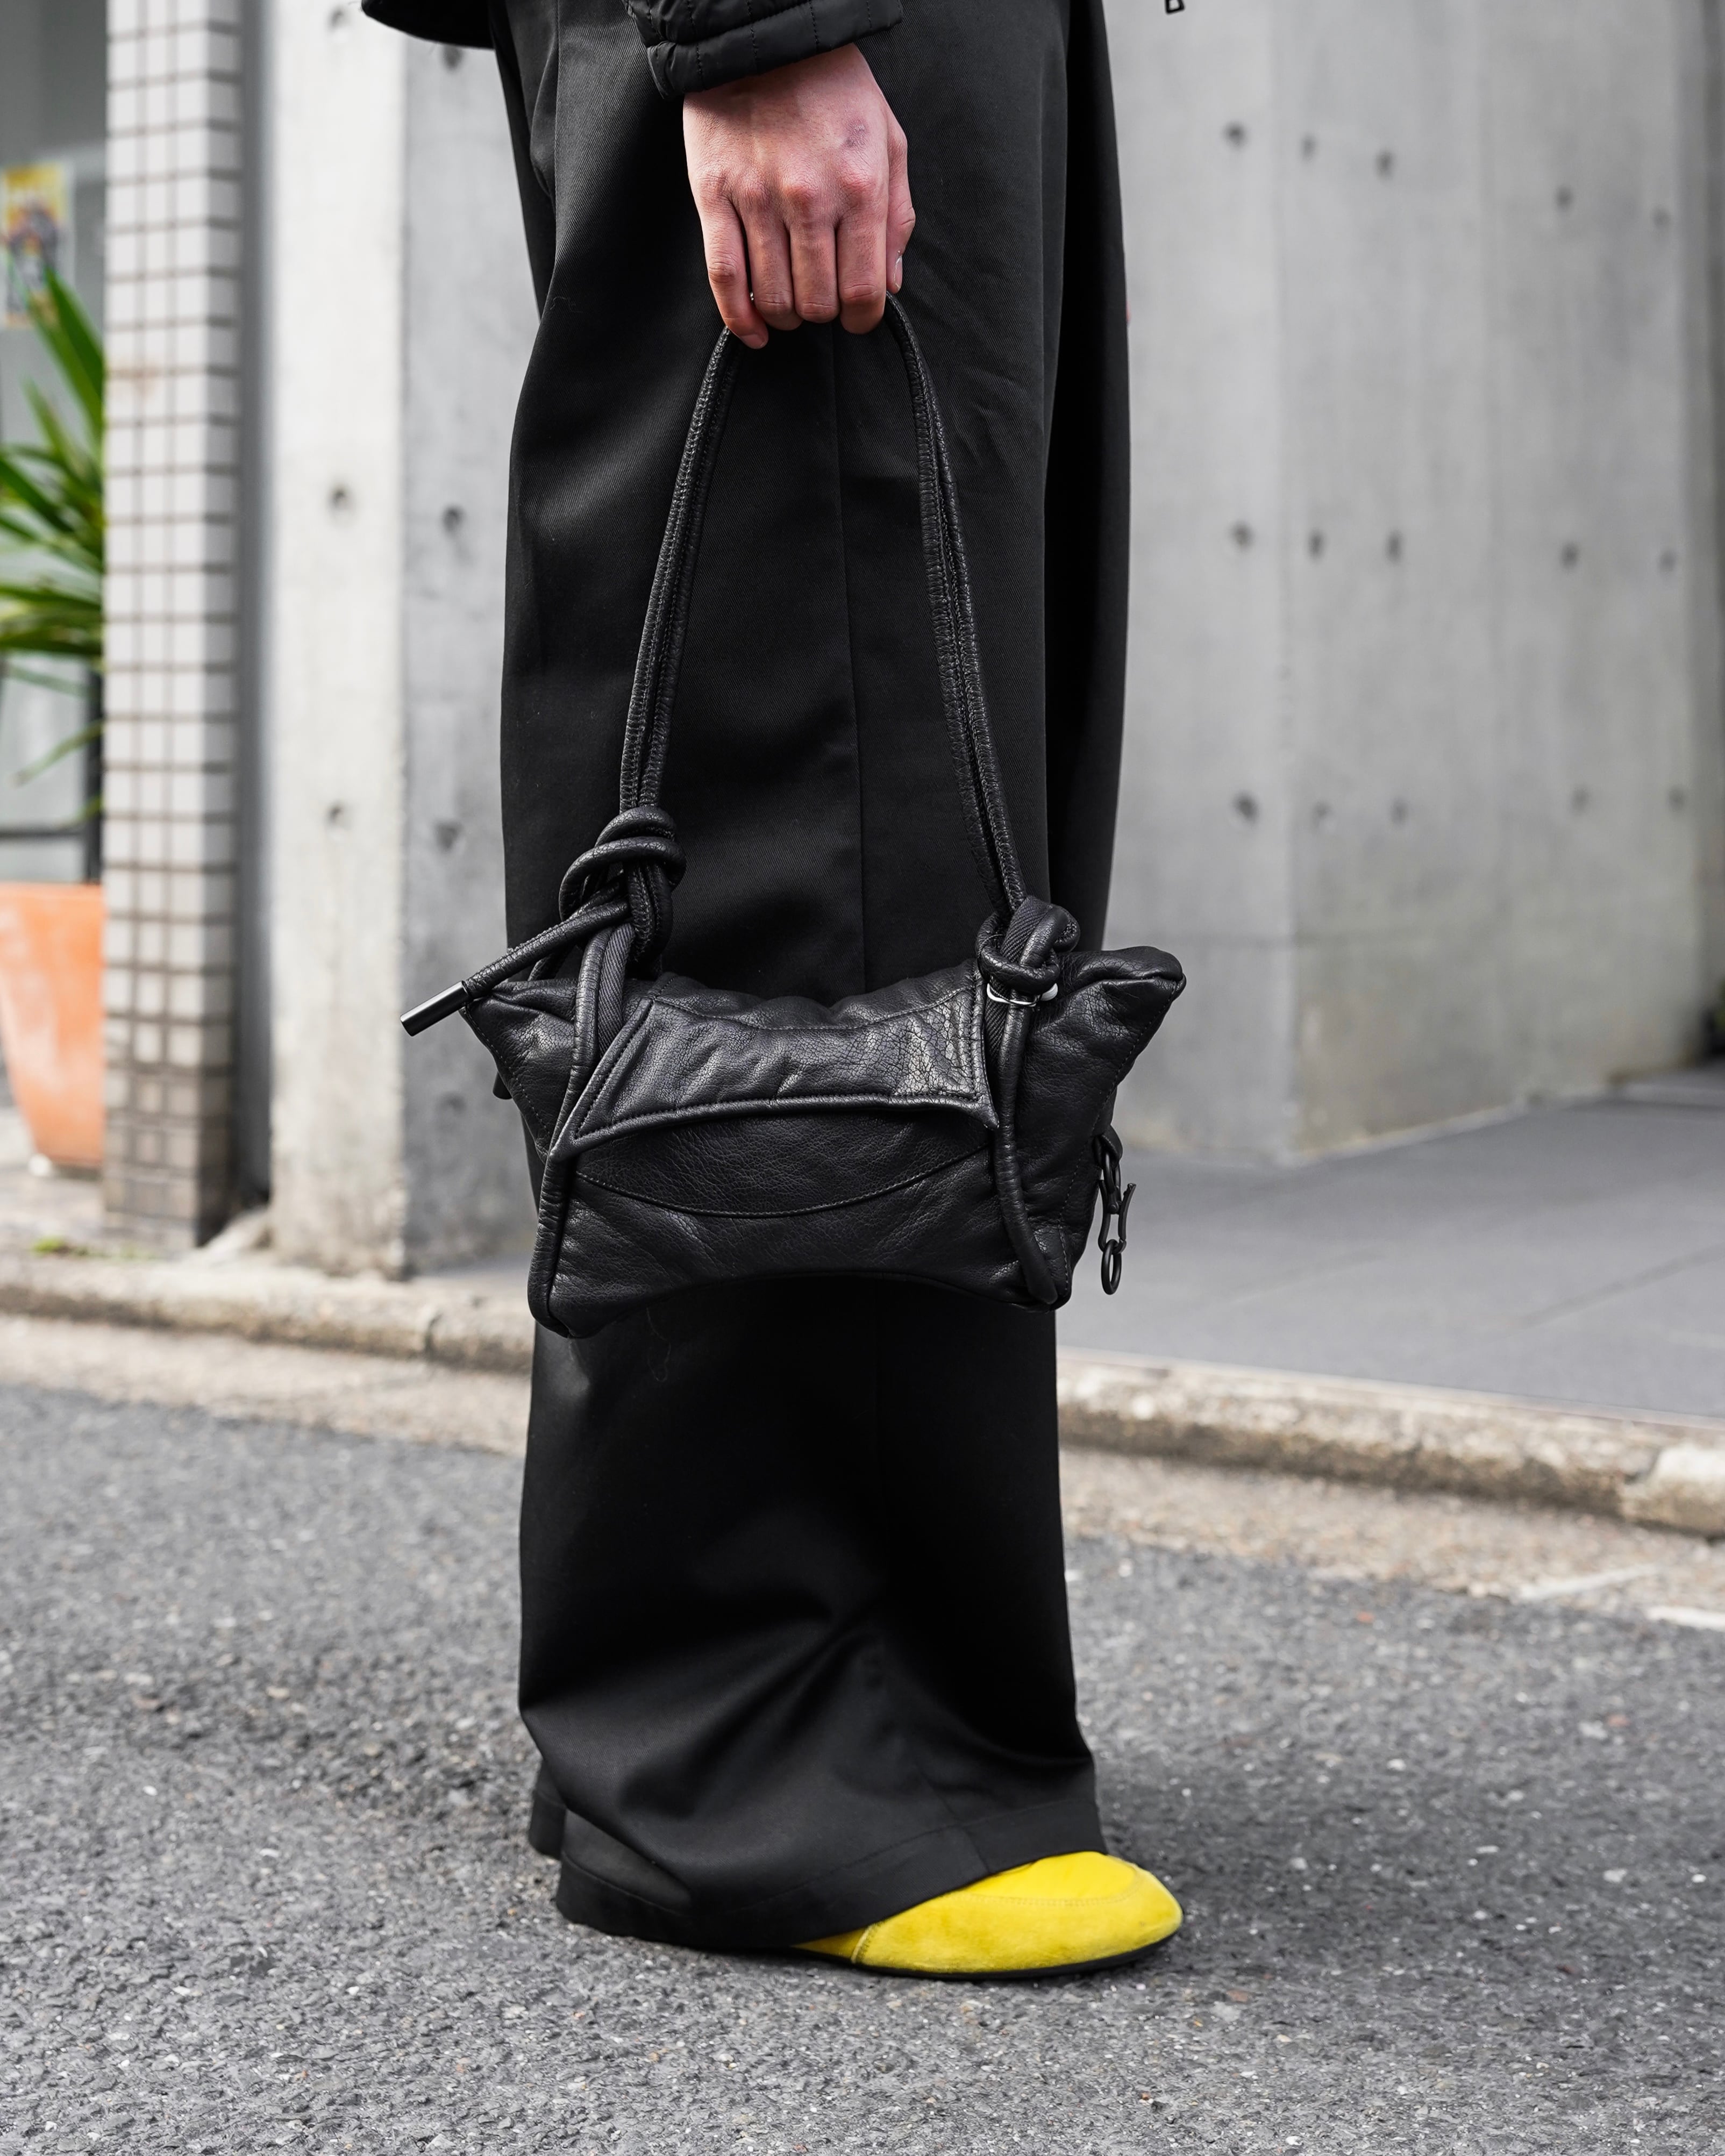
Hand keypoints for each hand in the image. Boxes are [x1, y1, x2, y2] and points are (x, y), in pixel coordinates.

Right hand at [683, 45, 914, 348]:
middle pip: (817, 302)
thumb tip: (890, 282)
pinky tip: (753, 329)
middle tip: (823, 300)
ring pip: (773, 297)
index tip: (858, 317)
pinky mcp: (714, 195)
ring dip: (786, 314)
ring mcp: (758, 198)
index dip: (863, 318)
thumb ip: (896, 215)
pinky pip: (724, 276)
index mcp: (860, 187)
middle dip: (824, 314)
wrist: (767, 38)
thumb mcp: (888, 140)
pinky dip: (739, 317)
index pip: (863, 289)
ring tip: (791, 303)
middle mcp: (810, 198)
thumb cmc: (833, 89)